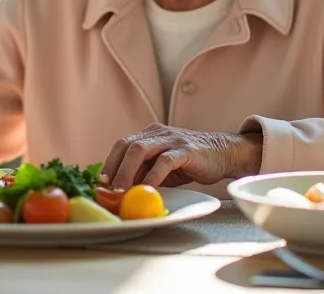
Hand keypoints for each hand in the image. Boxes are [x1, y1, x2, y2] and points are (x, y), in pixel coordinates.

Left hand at [101, 123, 262, 189]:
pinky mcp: (187, 150)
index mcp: (150, 134)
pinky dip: (153, 175)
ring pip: (141, 149)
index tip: (99, 182)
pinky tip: (147, 187)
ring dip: (127, 171)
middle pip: (127, 145)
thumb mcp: (163, 166)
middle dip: (113, 166)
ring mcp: (172, 140)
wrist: (224, 153)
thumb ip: (144, 171)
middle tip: (105, 187)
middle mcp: (158, 133)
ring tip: (120, 190)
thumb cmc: (191, 162)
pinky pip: (165, 161)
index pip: (122, 144)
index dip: (109, 162)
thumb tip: (120, 189)